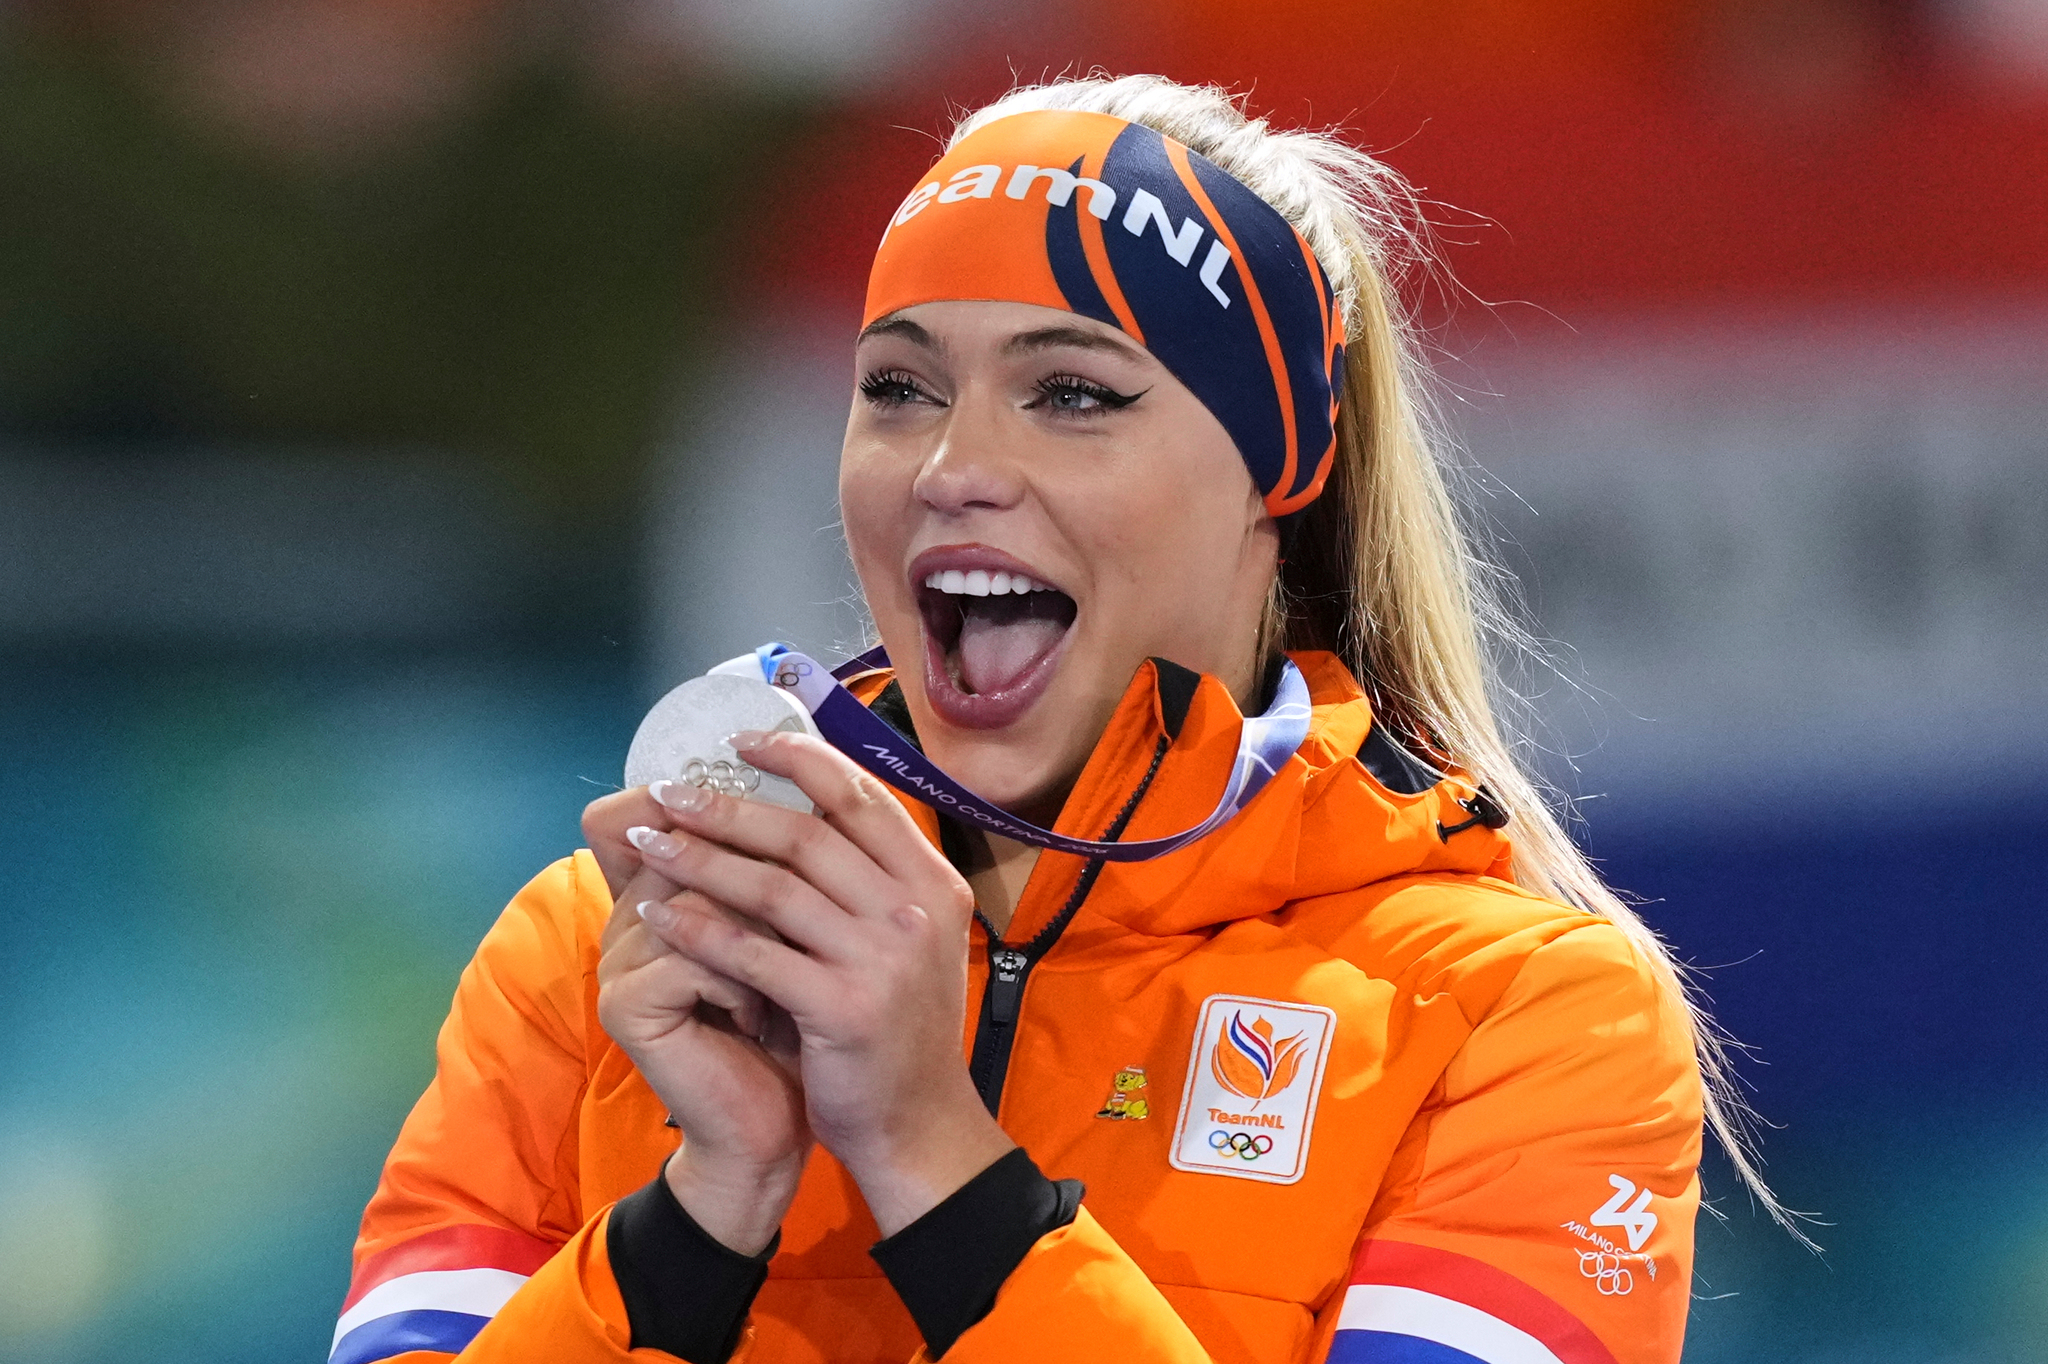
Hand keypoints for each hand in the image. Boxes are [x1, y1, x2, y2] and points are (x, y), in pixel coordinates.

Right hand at [592, 800, 809, 1254]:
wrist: (771, 1132)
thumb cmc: (793, 1030)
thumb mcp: (795, 939)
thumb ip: (780, 871)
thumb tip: (814, 779)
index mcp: (664, 892)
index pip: (659, 808)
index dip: (714, 791)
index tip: (781, 782)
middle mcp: (629, 915)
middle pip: (688, 841)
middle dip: (763, 865)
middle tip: (817, 902)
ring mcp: (619, 960)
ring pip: (700, 894)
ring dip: (764, 931)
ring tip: (793, 969)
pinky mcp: (626, 1004)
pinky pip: (696, 955)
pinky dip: (747, 981)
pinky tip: (766, 1015)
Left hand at [632, 736, 1015, 1237]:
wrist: (918, 1126)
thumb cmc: (898, 1030)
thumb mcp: (909, 940)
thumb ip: (872, 878)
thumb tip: (802, 807)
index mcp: (933, 882)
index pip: (859, 797)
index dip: (797, 759)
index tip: (739, 743)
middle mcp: (915, 910)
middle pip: (806, 834)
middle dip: (727, 806)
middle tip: (669, 791)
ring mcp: (882, 959)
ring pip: (772, 888)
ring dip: (700, 859)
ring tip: (649, 842)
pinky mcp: (842, 1008)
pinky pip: (752, 954)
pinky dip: (699, 929)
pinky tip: (659, 914)